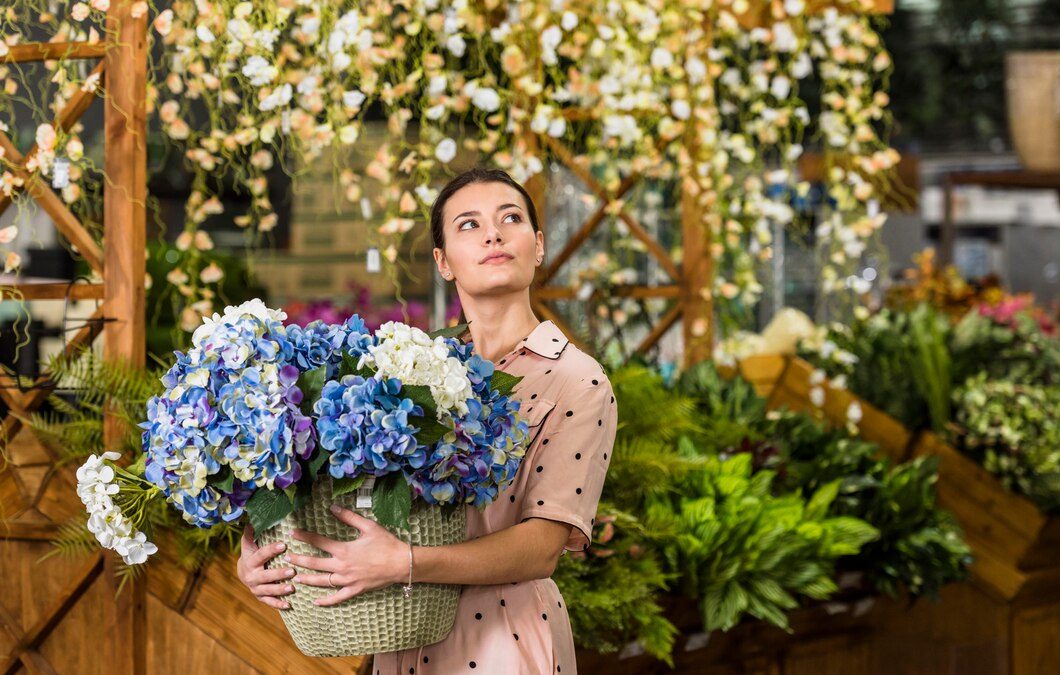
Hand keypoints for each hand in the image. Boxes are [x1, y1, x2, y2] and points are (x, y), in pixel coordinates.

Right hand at [237, 522, 295, 609]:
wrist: (243, 572)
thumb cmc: (251, 553)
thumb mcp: (249, 543)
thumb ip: (251, 532)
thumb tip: (253, 519)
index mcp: (250, 561)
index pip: (261, 555)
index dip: (271, 550)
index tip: (284, 544)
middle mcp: (252, 576)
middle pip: (265, 576)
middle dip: (278, 574)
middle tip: (292, 571)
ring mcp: (255, 588)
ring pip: (268, 590)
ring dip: (279, 590)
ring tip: (292, 588)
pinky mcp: (260, 597)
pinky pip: (268, 602)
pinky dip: (278, 604)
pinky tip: (289, 605)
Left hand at [284, 504, 407, 606]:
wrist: (401, 563)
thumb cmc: (386, 543)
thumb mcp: (368, 526)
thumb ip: (349, 517)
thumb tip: (333, 507)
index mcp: (343, 550)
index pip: (318, 542)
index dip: (304, 536)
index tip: (293, 533)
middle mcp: (341, 567)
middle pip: (314, 564)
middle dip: (299, 560)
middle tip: (287, 558)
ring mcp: (347, 580)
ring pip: (322, 582)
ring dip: (307, 579)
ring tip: (296, 577)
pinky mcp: (355, 590)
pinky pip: (337, 598)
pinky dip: (326, 601)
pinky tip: (316, 601)